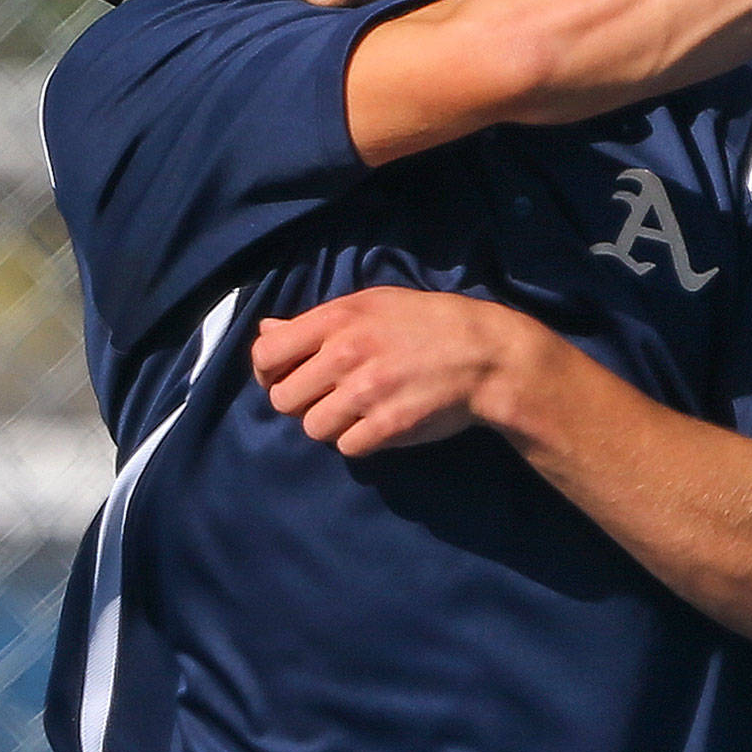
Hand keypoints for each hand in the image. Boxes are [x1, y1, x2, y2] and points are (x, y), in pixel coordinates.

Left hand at [251, 287, 535, 457]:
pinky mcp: (387, 425)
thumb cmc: (428, 323)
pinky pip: (346, 447)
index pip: (266, 355)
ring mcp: (366, 391)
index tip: (287, 377)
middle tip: (331, 396)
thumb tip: (267, 331)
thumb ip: (316, 321)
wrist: (486, 354)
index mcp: (338, 318)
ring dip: (332, 424)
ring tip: (359, 411)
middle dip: (303, 402)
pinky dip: (360, 440)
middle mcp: (346, 353)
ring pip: (312, 428)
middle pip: (284, 399)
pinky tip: (381, 422)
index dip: (267, 373)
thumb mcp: (372, 304)